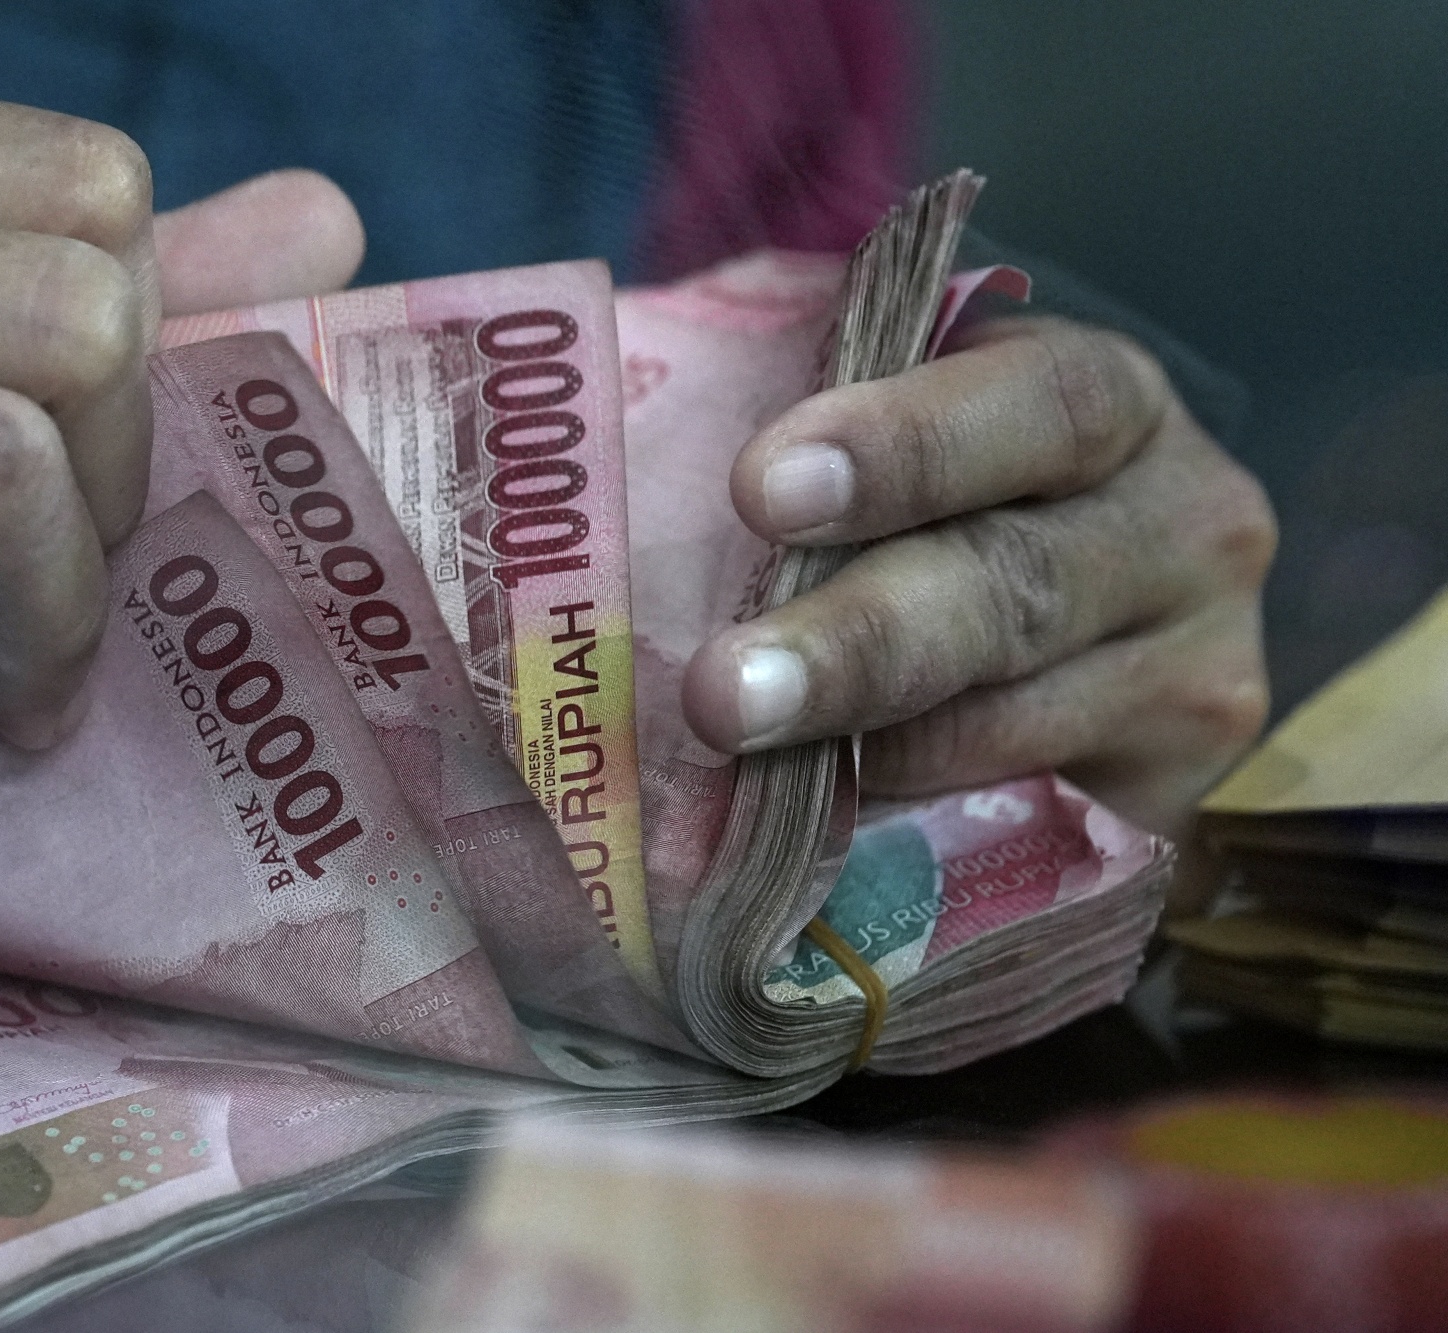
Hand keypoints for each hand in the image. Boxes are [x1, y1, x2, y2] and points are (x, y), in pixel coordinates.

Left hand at [682, 316, 1275, 834]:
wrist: (1105, 638)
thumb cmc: (960, 507)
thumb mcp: (921, 435)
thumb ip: (823, 426)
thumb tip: (623, 452)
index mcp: (1109, 406)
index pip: (1040, 404)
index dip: (903, 447)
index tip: (763, 489)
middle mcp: (1183, 530)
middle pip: (1015, 586)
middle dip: (856, 640)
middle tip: (725, 688)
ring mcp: (1191, 678)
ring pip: (1014, 720)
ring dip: (864, 750)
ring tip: (743, 767)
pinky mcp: (1174, 805)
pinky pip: (1031, 823)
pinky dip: (917, 828)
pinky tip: (823, 838)